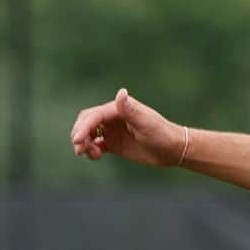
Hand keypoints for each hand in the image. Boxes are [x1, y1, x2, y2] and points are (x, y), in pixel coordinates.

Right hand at [70, 87, 184, 166]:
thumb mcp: (146, 123)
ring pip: (88, 133)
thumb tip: (120, 92)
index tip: (77, 141)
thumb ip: (130, 110)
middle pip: (86, 121)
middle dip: (79, 134)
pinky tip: (96, 156)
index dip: (83, 127)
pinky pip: (94, 144)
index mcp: (118, 110)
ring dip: (83, 143)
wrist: (172, 149)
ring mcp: (112, 130)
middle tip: (80, 149)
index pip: (94, 116)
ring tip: (90, 154)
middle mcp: (113, 118)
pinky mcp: (113, 143)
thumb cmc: (162, 134)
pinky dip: (90, 150)